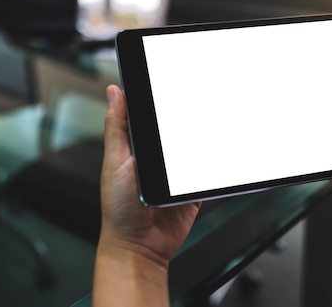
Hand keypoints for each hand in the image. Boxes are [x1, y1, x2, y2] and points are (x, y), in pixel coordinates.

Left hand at [99, 84, 200, 264]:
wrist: (140, 247)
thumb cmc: (119, 209)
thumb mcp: (115, 161)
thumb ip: (117, 127)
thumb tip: (114, 92)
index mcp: (136, 147)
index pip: (150, 116)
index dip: (159, 99)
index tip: (170, 83)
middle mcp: (157, 158)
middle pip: (176, 130)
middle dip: (185, 119)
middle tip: (197, 103)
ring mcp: (175, 174)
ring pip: (194, 148)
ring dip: (202, 141)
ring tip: (213, 125)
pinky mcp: (191, 189)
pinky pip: (206, 173)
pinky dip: (212, 165)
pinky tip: (217, 154)